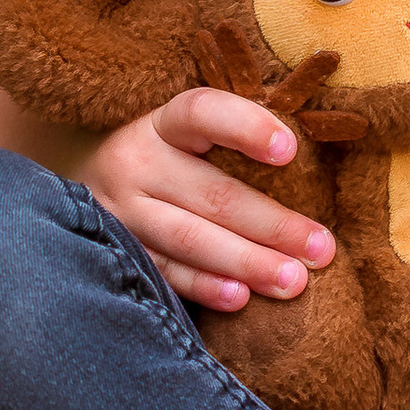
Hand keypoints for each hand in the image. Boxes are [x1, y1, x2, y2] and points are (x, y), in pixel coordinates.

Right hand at [76, 86, 335, 313]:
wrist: (88, 194)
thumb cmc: (167, 167)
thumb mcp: (186, 142)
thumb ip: (233, 150)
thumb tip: (315, 171)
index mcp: (162, 127)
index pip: (201, 112)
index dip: (245, 126)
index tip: (291, 149)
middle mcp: (135, 164)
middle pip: (211, 193)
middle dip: (272, 223)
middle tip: (321, 248)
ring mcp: (122, 213)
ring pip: (190, 238)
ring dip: (247, 261)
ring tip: (293, 280)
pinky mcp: (119, 254)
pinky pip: (167, 273)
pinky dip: (205, 287)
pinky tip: (241, 298)